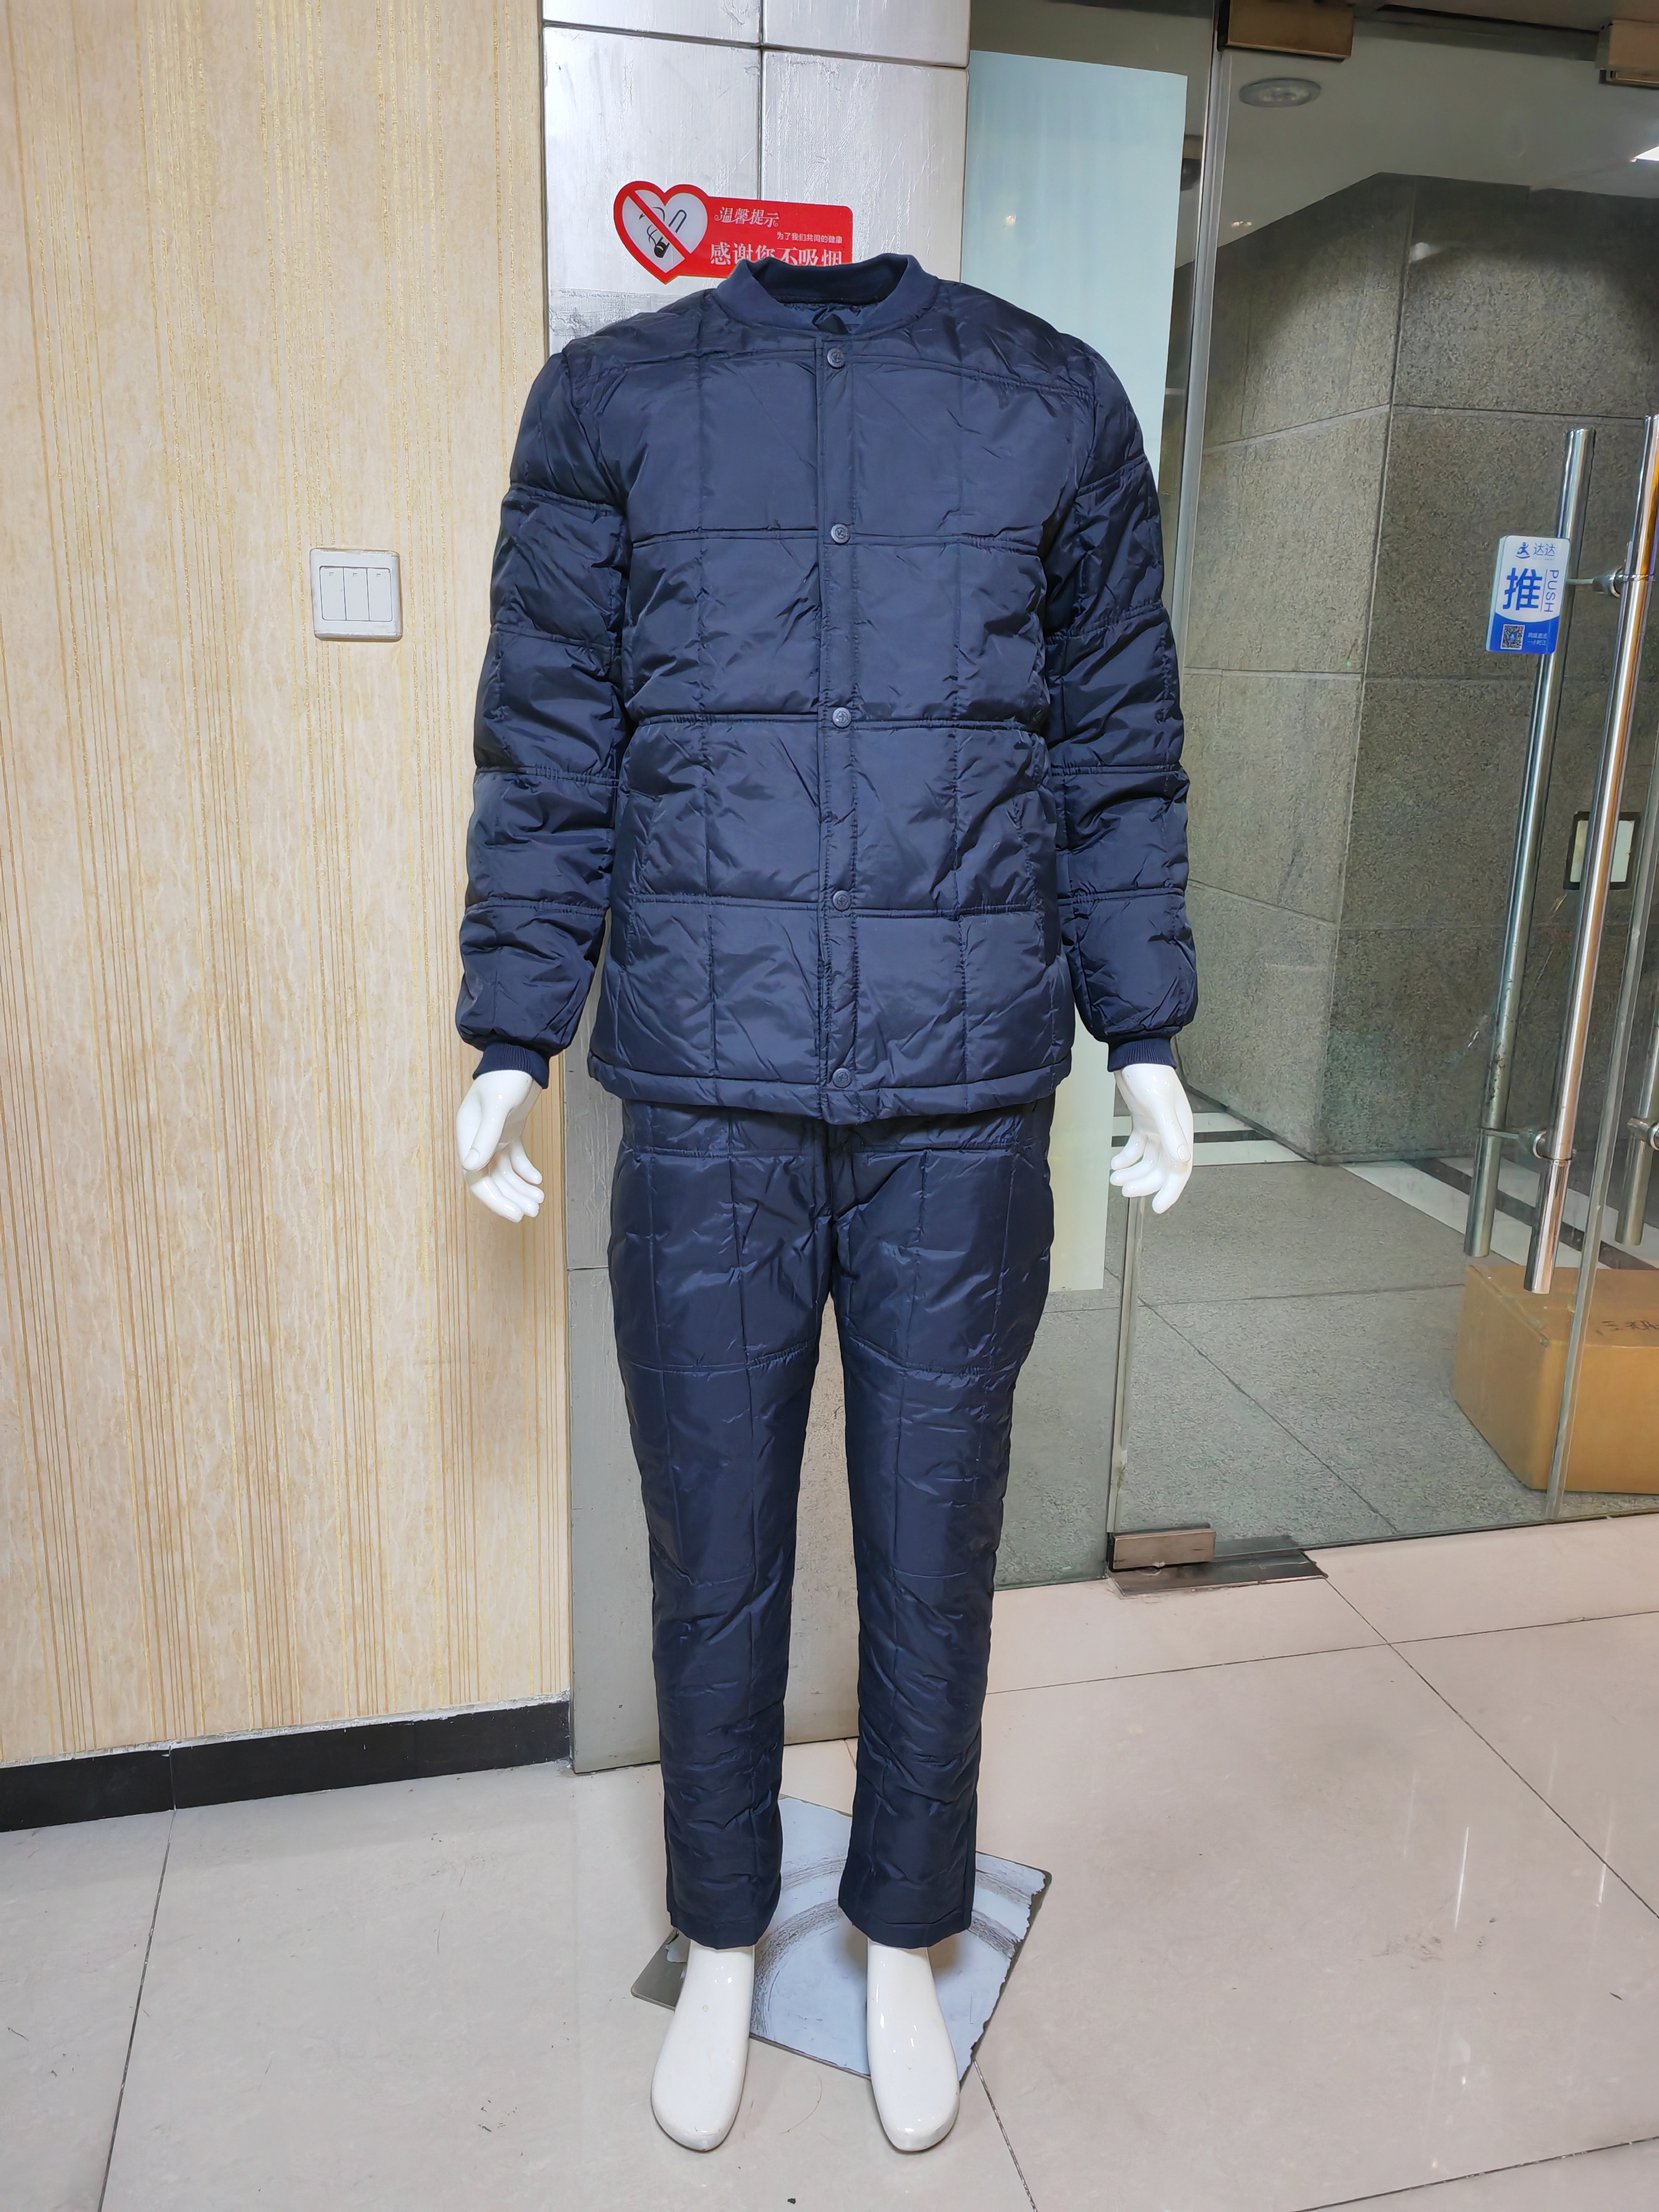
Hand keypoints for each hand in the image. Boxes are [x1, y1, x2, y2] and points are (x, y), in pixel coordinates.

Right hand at [456, 1070, 542, 1221]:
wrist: (522, 1056)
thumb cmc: (506, 1076)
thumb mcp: (497, 1106)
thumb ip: (485, 1135)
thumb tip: (470, 1167)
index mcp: (469, 1136)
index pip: (476, 1178)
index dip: (493, 1198)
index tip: (514, 1213)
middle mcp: (478, 1140)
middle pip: (491, 1180)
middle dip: (511, 1197)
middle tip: (533, 1211)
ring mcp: (493, 1137)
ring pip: (505, 1173)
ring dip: (521, 1188)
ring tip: (539, 1200)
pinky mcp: (509, 1132)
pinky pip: (515, 1159)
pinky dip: (526, 1171)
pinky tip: (538, 1180)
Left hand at [1110, 1063, 1193, 1214]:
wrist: (1134, 1051)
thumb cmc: (1149, 1073)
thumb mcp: (1159, 1104)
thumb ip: (1171, 1133)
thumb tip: (1182, 1161)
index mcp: (1182, 1131)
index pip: (1181, 1169)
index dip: (1171, 1190)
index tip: (1157, 1207)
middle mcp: (1172, 1133)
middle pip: (1162, 1169)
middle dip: (1144, 1182)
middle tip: (1124, 1190)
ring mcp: (1158, 1128)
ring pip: (1148, 1160)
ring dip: (1133, 1172)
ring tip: (1115, 1178)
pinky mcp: (1144, 1122)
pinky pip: (1137, 1148)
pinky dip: (1127, 1157)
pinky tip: (1116, 1163)